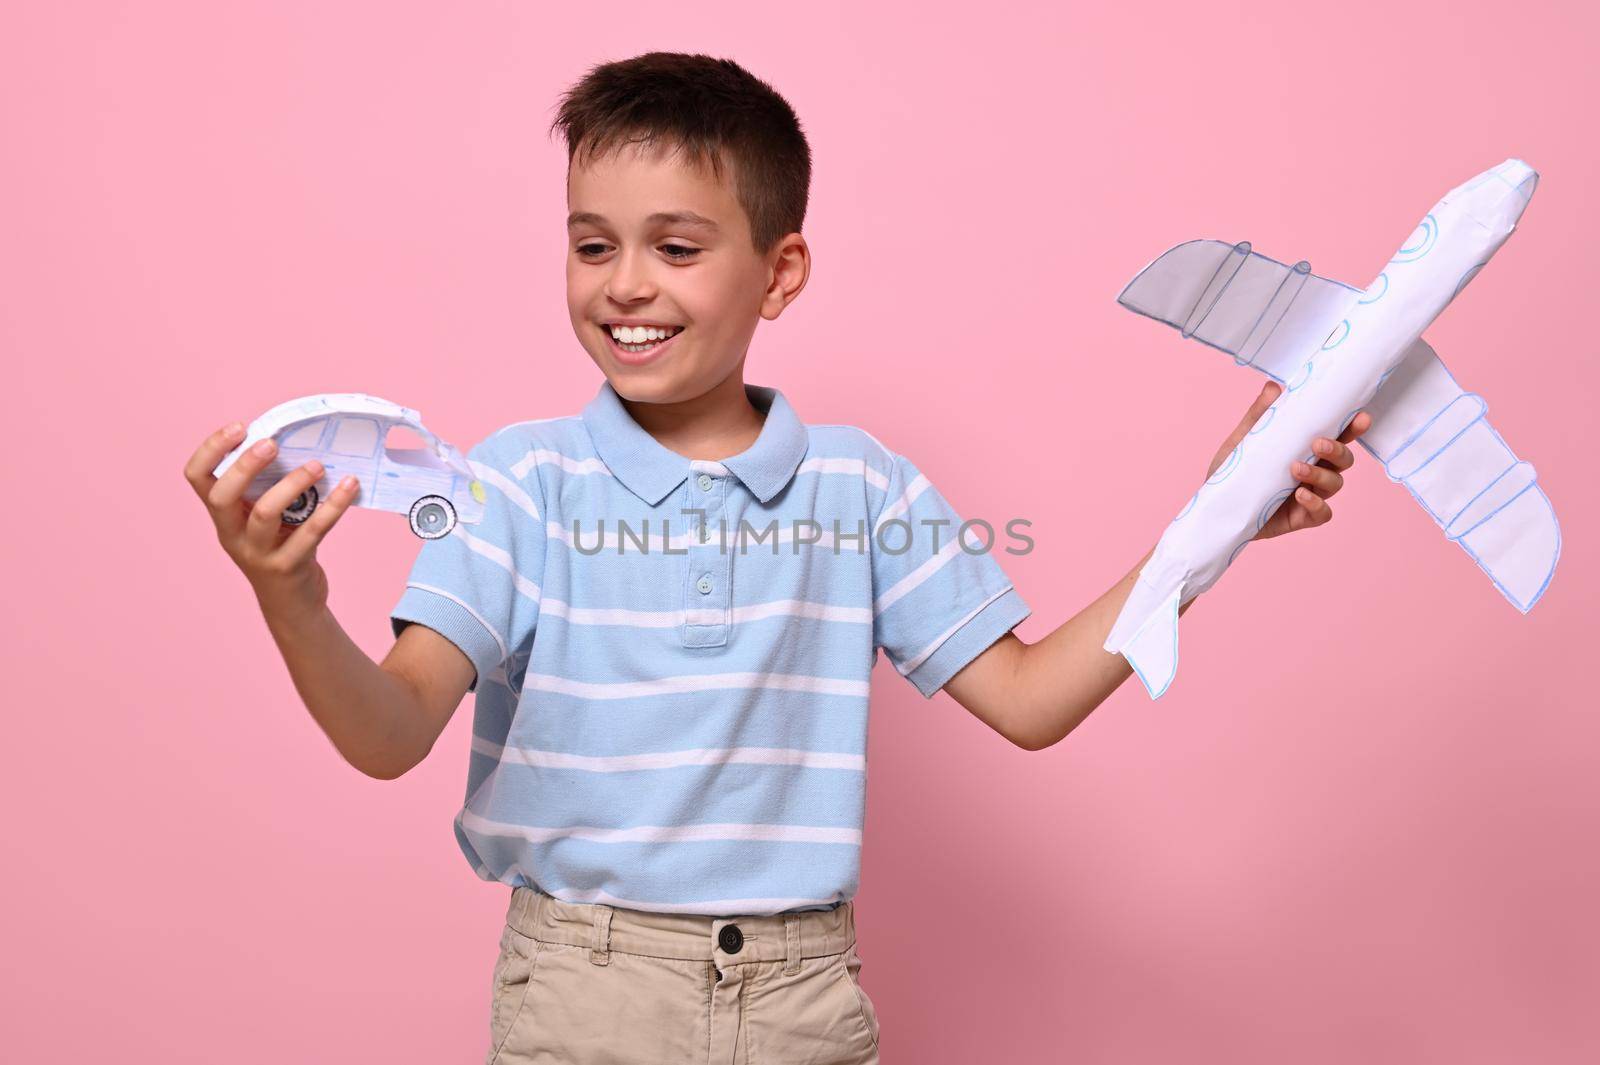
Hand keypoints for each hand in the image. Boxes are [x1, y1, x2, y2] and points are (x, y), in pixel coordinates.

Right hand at [183, 423, 361, 617]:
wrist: (292, 604)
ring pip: (265, 513)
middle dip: (244, 466)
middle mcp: (232, 535)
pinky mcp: (288, 566)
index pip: (196, 478)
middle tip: (272, 443)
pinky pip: (311, 532)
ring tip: (317, 465)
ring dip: (292, 484)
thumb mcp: (264, 520)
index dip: (211, 449)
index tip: (240, 427)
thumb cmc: (280, 548)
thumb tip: (298, 440)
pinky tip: (349, 486)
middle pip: (221, 497)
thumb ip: (268, 487)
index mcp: (222, 516)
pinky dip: (332, 507)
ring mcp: (258, 553)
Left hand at [1204, 381, 1372, 541]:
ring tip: (1295, 468)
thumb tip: (1273, 388)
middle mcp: (1315, 471)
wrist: (1216, 505)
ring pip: (1335, 484)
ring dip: (1320, 474)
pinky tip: (1301, 495)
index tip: (1360, 417)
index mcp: (1306, 449)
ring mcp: (1310, 495)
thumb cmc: (1233, 470)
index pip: (1337, 436)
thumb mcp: (1243, 440)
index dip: (1353, 428)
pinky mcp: (1301, 517)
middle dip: (1338, 450)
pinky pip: (1323, 513)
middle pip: (1344, 460)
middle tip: (1318, 443)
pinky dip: (1316, 504)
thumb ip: (1259, 415)